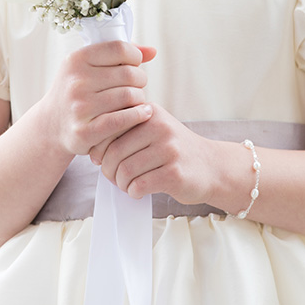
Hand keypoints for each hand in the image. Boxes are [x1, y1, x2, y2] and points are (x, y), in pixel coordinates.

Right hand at [41, 40, 155, 159]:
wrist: (51, 125)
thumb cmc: (77, 91)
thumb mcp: (88, 66)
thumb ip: (119, 55)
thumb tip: (152, 51)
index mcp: (77, 59)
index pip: (120, 48)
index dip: (135, 56)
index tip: (134, 65)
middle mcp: (76, 81)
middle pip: (129, 73)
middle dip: (140, 80)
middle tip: (136, 86)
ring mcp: (80, 107)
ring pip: (130, 96)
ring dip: (140, 99)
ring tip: (135, 101)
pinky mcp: (85, 131)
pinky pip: (123, 119)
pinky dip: (139, 115)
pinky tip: (143, 113)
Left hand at [92, 107, 221, 205]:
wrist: (211, 166)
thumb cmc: (173, 151)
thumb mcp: (153, 130)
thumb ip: (126, 132)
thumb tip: (93, 152)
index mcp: (149, 112)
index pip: (110, 129)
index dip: (99, 149)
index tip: (100, 160)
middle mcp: (159, 126)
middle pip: (115, 152)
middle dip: (109, 170)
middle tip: (114, 178)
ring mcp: (169, 149)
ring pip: (125, 171)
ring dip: (121, 184)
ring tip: (128, 184)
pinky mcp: (174, 173)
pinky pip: (140, 185)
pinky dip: (134, 192)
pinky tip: (139, 190)